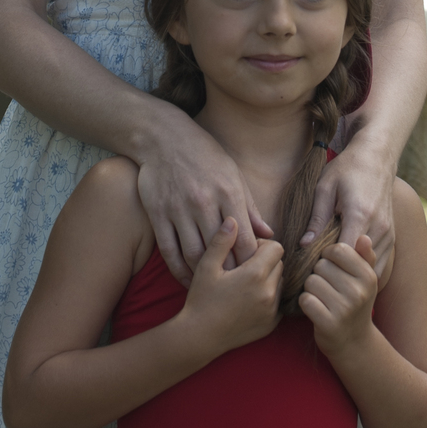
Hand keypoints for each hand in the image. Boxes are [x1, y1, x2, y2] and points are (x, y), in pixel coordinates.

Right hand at [136, 111, 271, 283]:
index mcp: (227, 192)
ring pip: (194, 255)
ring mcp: (178, 209)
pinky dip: (179, 271)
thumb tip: (268, 234)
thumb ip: (249, 207)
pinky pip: (169, 251)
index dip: (252, 261)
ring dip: (205, 276)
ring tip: (215, 289)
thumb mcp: (233, 174)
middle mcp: (204, 202)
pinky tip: (188, 280)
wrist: (163, 137)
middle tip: (238, 289)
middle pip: (221, 251)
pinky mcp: (158, 214)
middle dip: (231, 274)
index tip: (256, 274)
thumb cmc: (204, 155)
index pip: (244, 238)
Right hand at [180, 221, 283, 357]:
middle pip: (279, 264)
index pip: (276, 247)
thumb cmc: (200, 299)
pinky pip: (277, 302)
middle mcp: (269, 292)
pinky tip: (247, 299)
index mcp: (255, 274)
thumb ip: (222, 241)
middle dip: (264, 261)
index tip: (243, 252)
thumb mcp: (206, 266)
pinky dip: (267, 297)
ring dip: (267, 279)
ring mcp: (272, 311)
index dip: (261, 245)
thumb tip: (233, 219)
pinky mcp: (271, 325)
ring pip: (279, 282)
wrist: (199, 337)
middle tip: (242, 267)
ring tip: (243, 283)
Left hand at [298, 235, 378, 359]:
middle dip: (319, 274)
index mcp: (368, 276)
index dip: (328, 256)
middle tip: (328, 288)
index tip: (333, 268)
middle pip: (321, 265)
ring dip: (311, 289)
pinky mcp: (329, 323)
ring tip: (322, 298)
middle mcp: (359, 292)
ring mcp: (344, 309)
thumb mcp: (365, 280)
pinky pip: (305, 300)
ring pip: (311, 281)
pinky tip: (316, 309)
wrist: (354, 342)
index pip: (338, 250)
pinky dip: (306, 303)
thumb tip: (364, 237)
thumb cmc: (355, 303)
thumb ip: (364, 256)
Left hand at [301, 129, 396, 278]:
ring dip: (354, 272)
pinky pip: (381, 263)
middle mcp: (379, 227)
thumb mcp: (325, 187)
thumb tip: (304, 245)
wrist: (377, 157)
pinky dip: (365, 268)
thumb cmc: (348, 168)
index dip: (328, 261)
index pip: (345, 254)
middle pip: (359, 265)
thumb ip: (316, 217)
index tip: (314, 259)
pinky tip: (349, 265)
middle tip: (321, 267)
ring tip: (334, 266)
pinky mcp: (392, 236)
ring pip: (372, 268)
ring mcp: (389, 233)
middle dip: (340, 270)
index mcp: (360, 215)